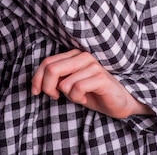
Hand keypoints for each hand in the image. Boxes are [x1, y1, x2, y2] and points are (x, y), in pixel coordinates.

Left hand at [31, 49, 152, 118]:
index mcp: (74, 55)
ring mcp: (92, 65)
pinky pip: (77, 89)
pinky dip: (78, 99)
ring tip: (79, 96)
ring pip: (64, 83)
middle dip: (47, 87)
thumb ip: (58, 79)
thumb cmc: (93, 93)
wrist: (119, 101)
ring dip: (68, 96)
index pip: (47, 62)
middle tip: (55, 97)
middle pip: (52, 69)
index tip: (36, 92)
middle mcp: (82, 56)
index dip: (37, 78)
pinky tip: (87, 98)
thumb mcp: (70, 85)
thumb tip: (41, 83)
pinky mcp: (100, 77)